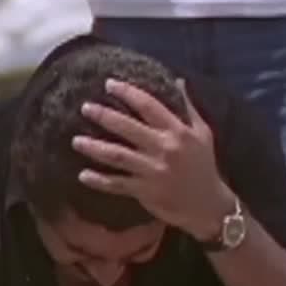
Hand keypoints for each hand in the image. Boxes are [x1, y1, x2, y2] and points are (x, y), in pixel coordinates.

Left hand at [71, 78, 232, 238]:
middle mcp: (164, 148)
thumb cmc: (204, 165)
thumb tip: (177, 80)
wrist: (209, 205)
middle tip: (85, 107)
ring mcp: (153, 171)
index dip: (128, 93)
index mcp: (177, 132)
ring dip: (95, 148)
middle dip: (105, 116)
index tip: (109, 84)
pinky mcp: (146, 191)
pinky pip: (118, 184)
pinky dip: (100, 180)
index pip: (149, 106)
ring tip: (76, 141)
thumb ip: (188, 106)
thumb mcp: (202, 133)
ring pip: (118, 156)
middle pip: (128, 128)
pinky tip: (83, 175)